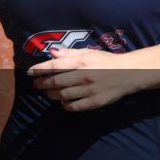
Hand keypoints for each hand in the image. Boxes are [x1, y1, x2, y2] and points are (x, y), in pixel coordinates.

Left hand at [26, 47, 144, 110]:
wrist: (129, 73)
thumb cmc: (106, 61)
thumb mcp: (88, 52)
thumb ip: (69, 54)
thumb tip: (52, 53)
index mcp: (82, 62)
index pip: (54, 66)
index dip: (39, 69)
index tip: (30, 72)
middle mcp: (84, 76)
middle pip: (56, 82)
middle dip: (42, 83)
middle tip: (36, 84)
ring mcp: (90, 91)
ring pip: (63, 95)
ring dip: (52, 94)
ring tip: (48, 92)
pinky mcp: (95, 102)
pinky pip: (74, 107)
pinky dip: (66, 105)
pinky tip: (63, 101)